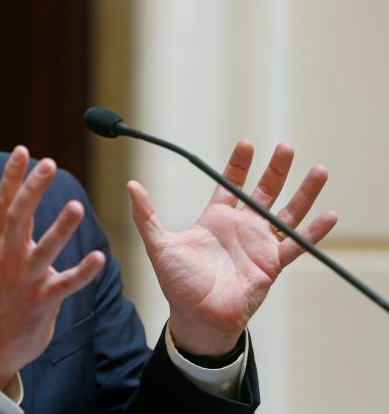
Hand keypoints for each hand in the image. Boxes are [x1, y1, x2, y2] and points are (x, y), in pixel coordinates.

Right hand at [0, 146, 105, 388]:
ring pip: (43, 250)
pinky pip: (65, 285)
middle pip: (19, 217)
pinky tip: (98, 258)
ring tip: (76, 206)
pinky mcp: (42, 302)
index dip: (12, 176)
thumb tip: (28, 194)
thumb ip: (17, 228)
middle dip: (33, 189)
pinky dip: (81, 271)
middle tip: (48, 163)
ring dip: (59, 228)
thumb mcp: (4, 256)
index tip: (22, 150)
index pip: (5, 203)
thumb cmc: (6, 293)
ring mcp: (26, 280)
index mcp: (2, 243)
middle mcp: (11, 257)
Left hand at [128, 141, 337, 355]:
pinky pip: (297, 245)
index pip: (230, 185)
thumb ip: (146, 215)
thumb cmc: (178, 283)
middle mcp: (241, 229)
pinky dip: (313, 232)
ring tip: (318, 170)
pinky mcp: (272, 265)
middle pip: (263, 192)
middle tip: (286, 147)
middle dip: (275, 170)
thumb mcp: (159, 244)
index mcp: (216, 220)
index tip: (247, 144)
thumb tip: (131, 185)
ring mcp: (259, 245)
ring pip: (286, 213)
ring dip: (302, 193)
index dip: (239, 165)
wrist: (196, 317)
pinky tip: (328, 215)